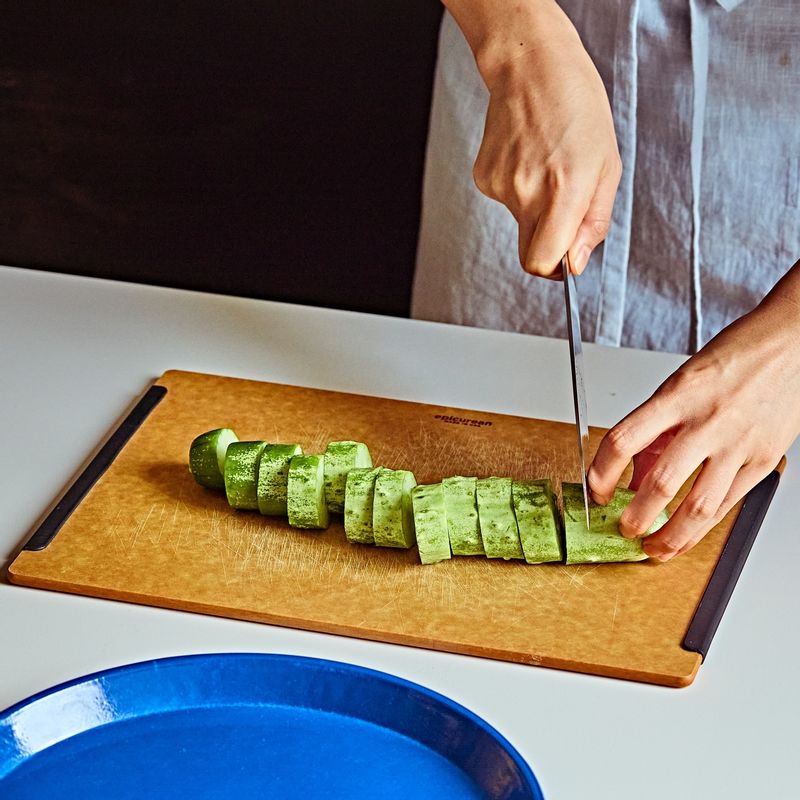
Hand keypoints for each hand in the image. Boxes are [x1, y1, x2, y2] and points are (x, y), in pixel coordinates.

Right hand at [460, 0, 620, 276]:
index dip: (555, 270)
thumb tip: (576, 263)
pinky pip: (505, 202)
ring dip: (536, 207)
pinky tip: (528, 158)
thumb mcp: (608, 166)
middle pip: (529, 251)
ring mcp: (500, 185)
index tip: (566, 260)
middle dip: (548, 242)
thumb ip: (594, 222)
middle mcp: (527, 191)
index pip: (542, 261)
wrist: (532, 68)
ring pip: (520, 224)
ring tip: (547, 165)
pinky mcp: (483, 178)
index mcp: (564, 189)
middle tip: (563, 208)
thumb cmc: (578, 108)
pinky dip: (519, 189)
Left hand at [587, 279, 799, 559]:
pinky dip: (704, 527)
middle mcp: (708, 422)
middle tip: (622, 528)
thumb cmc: (738, 354)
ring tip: (653, 548)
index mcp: (678, 396)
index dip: (602, 472)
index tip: (595, 489)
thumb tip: (634, 473)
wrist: (794, 342)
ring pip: (699, 506)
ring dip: (671, 536)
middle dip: (636, 516)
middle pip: (661, 483)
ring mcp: (738, 445)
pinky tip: (688, 535)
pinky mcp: (763, 461)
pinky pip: (728, 504)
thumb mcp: (682, 382)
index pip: (624, 440)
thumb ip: (657, 428)